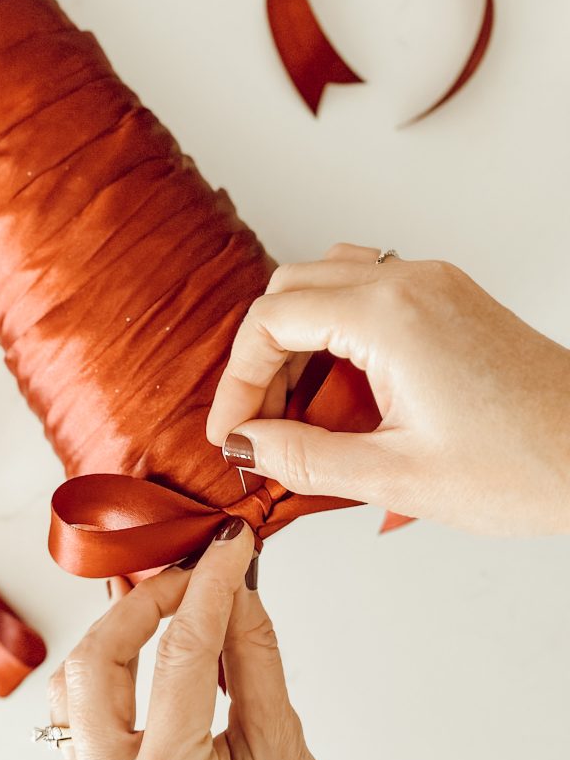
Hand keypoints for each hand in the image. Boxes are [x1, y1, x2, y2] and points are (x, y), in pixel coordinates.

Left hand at [48, 519, 347, 759]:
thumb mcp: (287, 756)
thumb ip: (256, 663)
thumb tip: (237, 592)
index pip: (183, 654)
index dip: (211, 585)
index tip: (232, 544)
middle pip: (98, 660)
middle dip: (147, 601)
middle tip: (198, 572)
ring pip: (73, 686)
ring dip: (118, 633)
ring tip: (173, 607)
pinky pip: (78, 718)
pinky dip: (110, 671)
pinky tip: (149, 655)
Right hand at [206, 243, 569, 535]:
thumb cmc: (527, 466)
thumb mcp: (398, 477)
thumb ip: (305, 458)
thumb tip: (248, 444)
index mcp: (389, 316)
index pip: (272, 322)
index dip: (238, 380)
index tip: (232, 431)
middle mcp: (409, 283)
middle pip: (292, 290)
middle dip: (262, 357)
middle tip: (259, 422)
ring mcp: (433, 285)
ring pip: (328, 284)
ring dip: (299, 339)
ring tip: (299, 408)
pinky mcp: (449, 300)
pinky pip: (369, 295)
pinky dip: (338, 334)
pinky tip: (345, 391)